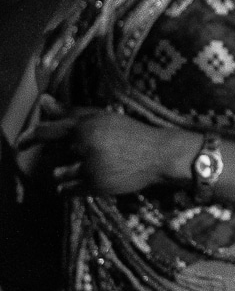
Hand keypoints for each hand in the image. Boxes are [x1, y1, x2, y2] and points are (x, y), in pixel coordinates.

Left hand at [16, 95, 175, 195]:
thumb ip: (70, 111)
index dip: (29, 138)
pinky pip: (67, 190)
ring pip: (59, 174)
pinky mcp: (95, 186)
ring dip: (68, 173)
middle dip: (62, 157)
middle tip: (84, 154)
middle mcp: (85, 145)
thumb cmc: (130, 133)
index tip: (20, 145)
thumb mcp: (103, 118)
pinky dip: (72, 187)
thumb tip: (42, 100)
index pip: (47, 131)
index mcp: (86, 125)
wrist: (159, 155)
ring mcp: (90, 167)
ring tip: (91, 167)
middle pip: (52, 155)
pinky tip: (90, 179)